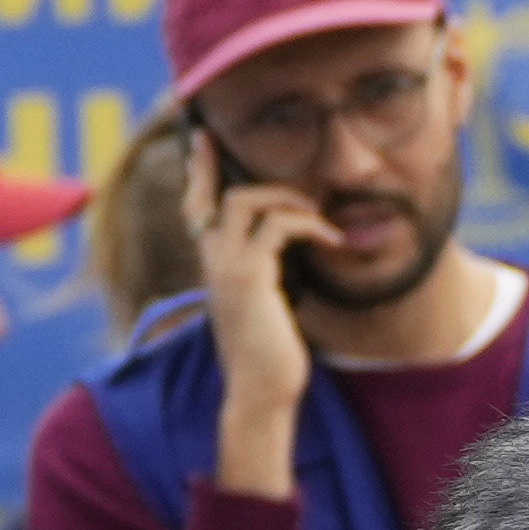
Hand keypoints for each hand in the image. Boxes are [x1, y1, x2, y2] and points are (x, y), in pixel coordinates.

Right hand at [193, 177, 324, 477]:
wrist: (260, 390)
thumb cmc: (269, 353)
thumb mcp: (263, 302)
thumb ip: (264, 271)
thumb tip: (286, 247)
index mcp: (213, 266)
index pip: (196, 209)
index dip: (198, 173)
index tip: (201, 139)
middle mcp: (211, 261)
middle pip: (211, 195)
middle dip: (229, 167)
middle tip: (267, 159)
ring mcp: (225, 266)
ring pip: (243, 201)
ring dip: (287, 198)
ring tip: (318, 215)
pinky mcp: (249, 275)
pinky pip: (278, 226)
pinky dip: (309, 225)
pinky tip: (332, 239)